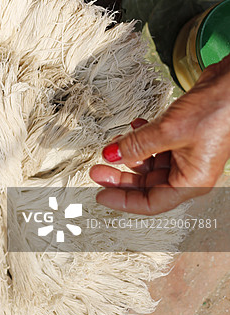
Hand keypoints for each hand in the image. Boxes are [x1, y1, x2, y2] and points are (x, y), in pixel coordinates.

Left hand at [90, 54, 229, 214]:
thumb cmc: (216, 111)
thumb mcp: (169, 131)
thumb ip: (137, 145)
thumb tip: (111, 154)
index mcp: (191, 182)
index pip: (151, 203)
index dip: (123, 200)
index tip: (100, 193)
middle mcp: (189, 172)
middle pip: (148, 183)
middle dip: (121, 175)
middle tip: (98, 167)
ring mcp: (187, 154)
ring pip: (150, 162)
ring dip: (131, 152)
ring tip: (114, 141)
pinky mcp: (184, 136)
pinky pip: (157, 144)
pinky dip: (143, 137)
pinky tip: (135, 125)